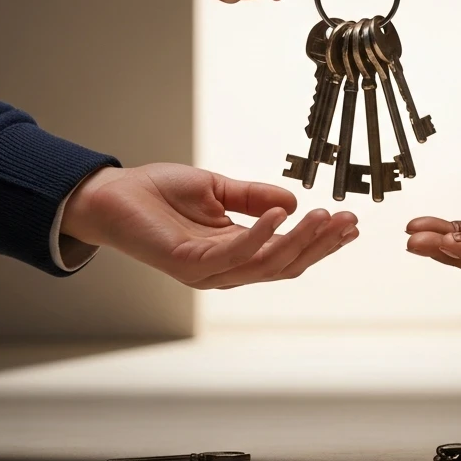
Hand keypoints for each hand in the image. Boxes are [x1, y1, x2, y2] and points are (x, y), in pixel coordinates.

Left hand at [61, 165, 357, 288]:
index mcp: (235, 252)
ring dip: (300, 240)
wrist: (111, 195)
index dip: (320, 241)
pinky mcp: (190, 264)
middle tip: (348, 222)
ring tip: (323, 215)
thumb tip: (292, 200)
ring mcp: (209, 271)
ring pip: (267, 264)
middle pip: (286, 265)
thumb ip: (253, 196)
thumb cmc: (157, 194)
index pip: (287, 254)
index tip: (348, 222)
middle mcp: (226, 269)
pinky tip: (280, 213)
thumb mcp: (217, 189)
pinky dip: (260, 234)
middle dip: (320, 244)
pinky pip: (235, 253)